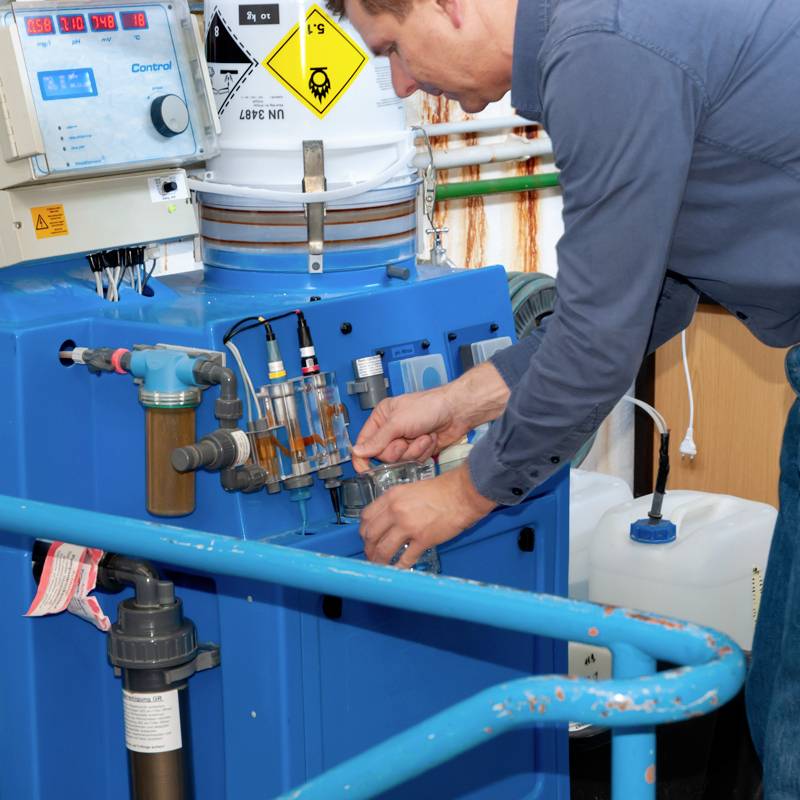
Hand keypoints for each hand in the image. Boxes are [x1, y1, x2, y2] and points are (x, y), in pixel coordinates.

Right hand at [351, 362, 510, 472]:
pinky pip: (414, 460)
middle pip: (383, 455)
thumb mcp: (398, 422)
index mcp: (381, 418)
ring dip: (414, 450)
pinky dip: (423, 451)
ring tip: (423, 436)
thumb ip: (377, 439)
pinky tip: (430, 439)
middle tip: (406, 439)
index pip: (364, 443)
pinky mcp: (419, 449)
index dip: (362, 458)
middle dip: (398, 450)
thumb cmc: (428, 407)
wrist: (457, 411)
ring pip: (400, 460)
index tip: (364, 470)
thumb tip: (357, 451)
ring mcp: (405, 440)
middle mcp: (391, 430)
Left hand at [359, 463, 495, 567]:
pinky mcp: (423, 540)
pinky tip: (398, 569)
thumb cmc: (441, 489)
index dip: (364, 530)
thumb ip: (396, 503)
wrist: (462, 494)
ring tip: (380, 566)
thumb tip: (388, 519)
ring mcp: (408, 526)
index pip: (366, 516)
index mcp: (391, 497)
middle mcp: (396, 511)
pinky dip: (399, 566)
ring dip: (379, 560)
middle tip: (371, 555)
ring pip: (384, 549)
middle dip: (368, 548)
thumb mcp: (410, 489)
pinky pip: (405, 558)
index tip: (367, 537)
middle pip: (371, 534)